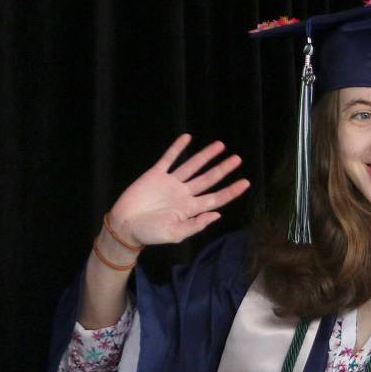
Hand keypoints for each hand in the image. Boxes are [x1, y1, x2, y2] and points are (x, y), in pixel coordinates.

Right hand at [108, 135, 249, 246]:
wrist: (124, 226)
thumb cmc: (149, 234)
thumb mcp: (175, 234)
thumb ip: (196, 224)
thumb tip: (217, 215)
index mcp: (190, 208)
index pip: (215, 198)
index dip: (231, 191)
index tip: (245, 182)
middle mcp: (183, 194)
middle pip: (208, 179)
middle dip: (223, 169)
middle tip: (237, 159)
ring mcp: (170, 183)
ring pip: (192, 166)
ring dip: (205, 155)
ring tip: (220, 145)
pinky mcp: (155, 175)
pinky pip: (168, 159)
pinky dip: (177, 148)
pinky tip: (187, 138)